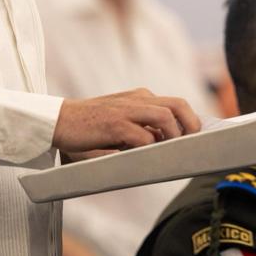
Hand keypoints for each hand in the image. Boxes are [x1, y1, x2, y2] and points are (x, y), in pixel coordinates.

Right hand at [51, 88, 200, 151]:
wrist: (58, 121)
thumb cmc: (90, 127)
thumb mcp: (120, 123)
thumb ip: (142, 130)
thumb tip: (168, 147)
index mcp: (140, 97)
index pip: (176, 103)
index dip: (191, 120)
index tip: (198, 138)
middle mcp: (137, 99)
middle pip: (178, 105)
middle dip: (192, 125)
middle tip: (193, 144)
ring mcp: (127, 110)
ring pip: (166, 117)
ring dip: (174, 136)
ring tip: (173, 153)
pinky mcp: (115, 125)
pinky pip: (144, 136)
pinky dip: (151, 148)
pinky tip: (148, 157)